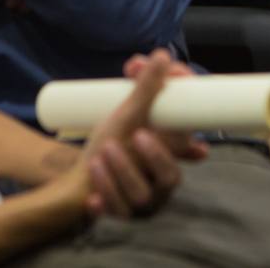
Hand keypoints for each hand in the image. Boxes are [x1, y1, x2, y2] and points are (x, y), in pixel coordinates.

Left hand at [78, 50, 206, 217]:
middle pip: (169, 177)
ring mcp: (140, 203)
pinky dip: (104, 202)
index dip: (184, 141)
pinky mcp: (119, 215)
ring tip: (102, 152)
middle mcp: (160, 182)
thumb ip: (145, 87)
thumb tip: (162, 54)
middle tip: (137, 136)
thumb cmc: (114, 143)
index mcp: (171, 155)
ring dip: (121, 173)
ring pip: (140, 196)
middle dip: (153, 157)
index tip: (161, 129)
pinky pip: (115, 214)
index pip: (188, 149)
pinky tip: (93, 199)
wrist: (81, 177)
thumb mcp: (127, 113)